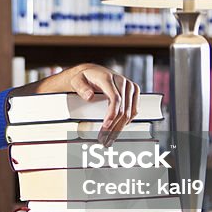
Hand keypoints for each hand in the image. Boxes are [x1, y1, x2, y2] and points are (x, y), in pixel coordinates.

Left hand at [15, 63, 140, 145]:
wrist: (93, 72)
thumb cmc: (84, 77)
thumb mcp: (76, 80)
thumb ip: (81, 87)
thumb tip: (89, 96)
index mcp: (108, 78)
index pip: (115, 98)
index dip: (112, 114)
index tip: (106, 126)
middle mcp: (121, 81)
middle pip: (123, 108)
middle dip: (114, 126)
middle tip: (104, 139)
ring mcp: (129, 86)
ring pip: (130, 112)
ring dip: (120, 127)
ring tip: (110, 138)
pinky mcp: (134, 91)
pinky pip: (134, 110)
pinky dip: (127, 121)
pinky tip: (118, 128)